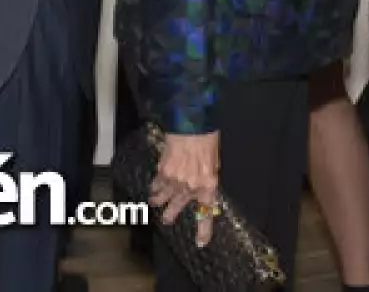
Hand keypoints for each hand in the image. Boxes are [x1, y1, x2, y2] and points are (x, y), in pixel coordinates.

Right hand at [150, 131, 219, 246]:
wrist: (192, 126)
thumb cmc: (208, 142)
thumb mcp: (214, 164)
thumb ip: (206, 179)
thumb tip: (201, 186)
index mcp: (207, 186)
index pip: (206, 213)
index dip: (203, 230)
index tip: (200, 243)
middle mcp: (190, 188)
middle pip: (175, 209)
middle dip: (170, 216)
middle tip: (167, 219)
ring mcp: (174, 182)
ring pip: (161, 200)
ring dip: (158, 201)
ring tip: (156, 202)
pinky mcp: (162, 173)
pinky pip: (156, 185)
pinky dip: (154, 187)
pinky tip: (154, 186)